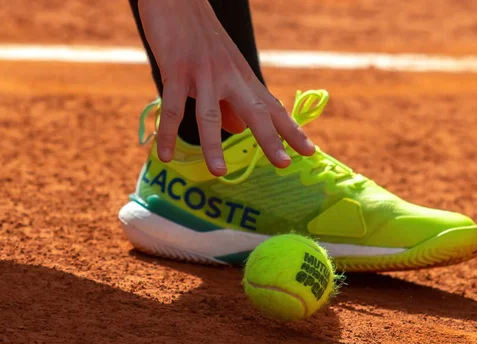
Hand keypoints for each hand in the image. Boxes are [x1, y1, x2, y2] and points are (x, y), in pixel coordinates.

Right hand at [138, 0, 315, 175]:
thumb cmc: (199, 37)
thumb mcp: (222, 70)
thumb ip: (229, 103)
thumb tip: (238, 131)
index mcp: (243, 78)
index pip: (273, 107)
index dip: (291, 131)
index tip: (310, 151)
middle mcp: (230, 77)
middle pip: (255, 112)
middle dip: (270, 139)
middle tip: (283, 164)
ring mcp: (204, 74)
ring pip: (211, 114)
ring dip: (214, 145)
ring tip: (219, 172)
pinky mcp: (176, 71)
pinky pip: (172, 108)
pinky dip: (167, 134)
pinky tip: (166, 156)